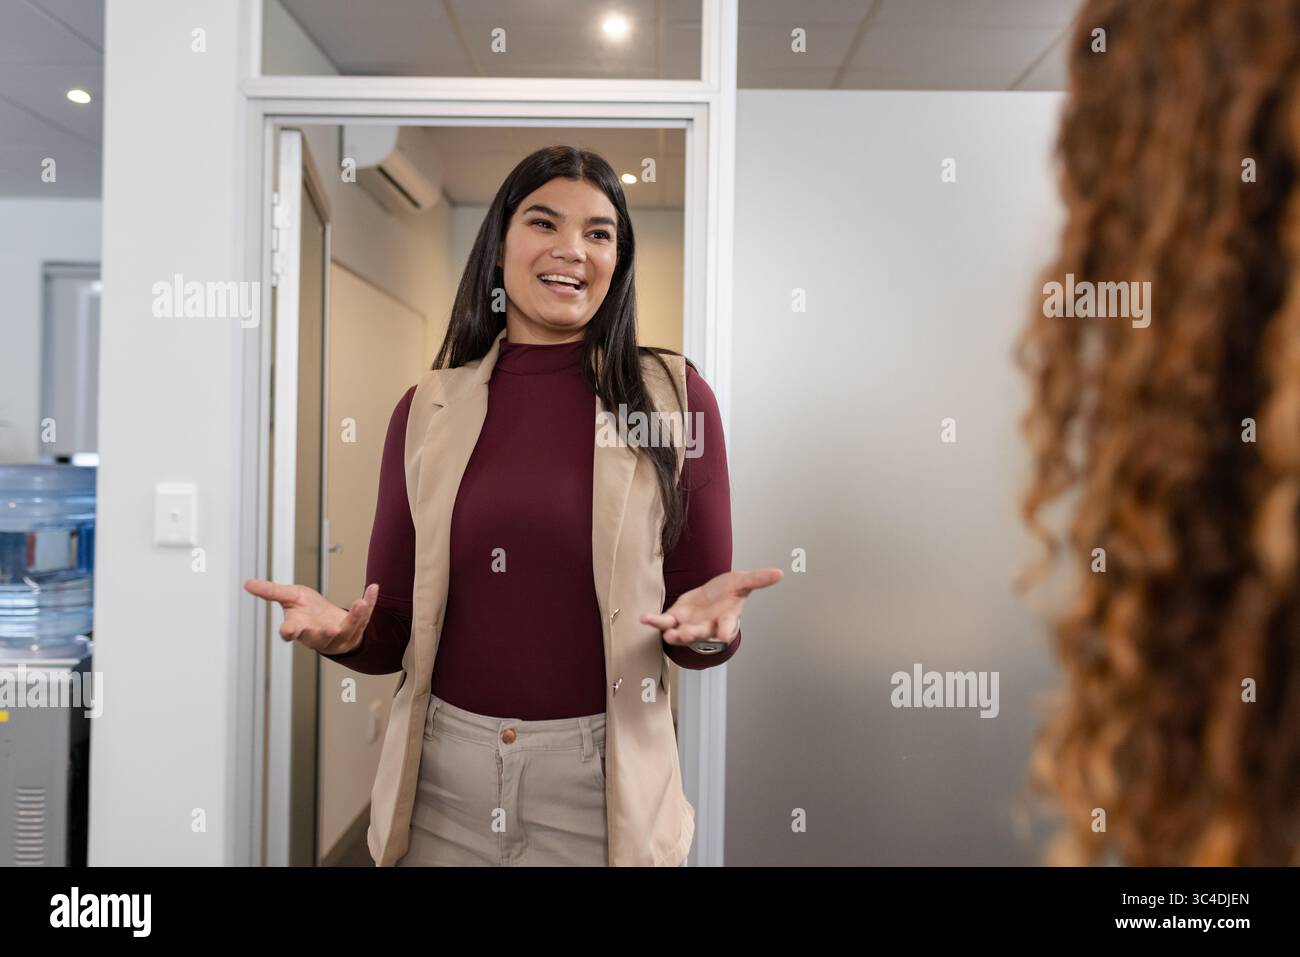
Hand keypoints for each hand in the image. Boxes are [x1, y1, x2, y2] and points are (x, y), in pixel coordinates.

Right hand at [243, 579, 378, 655]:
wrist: (329, 620)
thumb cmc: (307, 611)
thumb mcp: (289, 598)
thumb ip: (271, 592)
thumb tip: (247, 583)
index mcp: (300, 628)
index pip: (292, 633)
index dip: (289, 632)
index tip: (287, 631)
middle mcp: (319, 634)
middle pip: (320, 637)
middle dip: (324, 633)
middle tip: (330, 629)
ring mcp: (339, 633)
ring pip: (347, 629)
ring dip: (354, 617)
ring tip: (359, 604)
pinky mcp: (356, 626)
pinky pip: (365, 615)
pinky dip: (370, 602)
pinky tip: (373, 589)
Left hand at [640, 568, 783, 647]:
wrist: (712, 594)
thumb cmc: (728, 592)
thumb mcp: (743, 581)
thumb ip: (758, 579)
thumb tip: (780, 573)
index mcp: (726, 619)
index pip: (728, 627)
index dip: (726, 631)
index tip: (723, 635)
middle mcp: (708, 627)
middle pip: (701, 634)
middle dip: (693, 635)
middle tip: (685, 635)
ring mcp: (690, 625)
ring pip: (682, 633)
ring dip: (674, 634)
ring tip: (667, 634)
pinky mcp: (676, 618)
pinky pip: (664, 622)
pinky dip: (654, 621)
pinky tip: (644, 618)